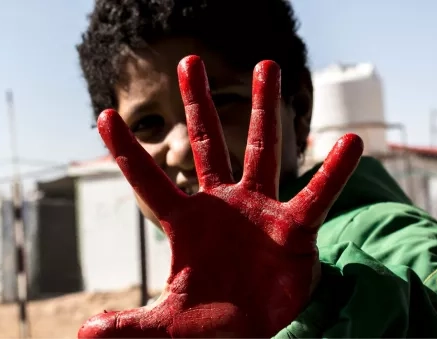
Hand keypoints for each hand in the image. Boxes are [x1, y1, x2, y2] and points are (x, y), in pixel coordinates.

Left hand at [78, 56, 362, 337]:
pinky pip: (315, 197)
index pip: (149, 181)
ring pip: (262, 151)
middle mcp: (221, 206)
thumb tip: (85, 333)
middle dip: (198, 103)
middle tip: (189, 60)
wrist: (253, 330)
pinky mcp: (293, 228)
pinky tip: (352, 142)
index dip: (127, 151)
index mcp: (185, 222)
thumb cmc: (209, 320)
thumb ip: (132, 326)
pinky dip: (332, 173)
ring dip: (265, 109)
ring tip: (268, 64)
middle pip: (208, 144)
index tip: (103, 115)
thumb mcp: (168, 325)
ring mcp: (259, 211)